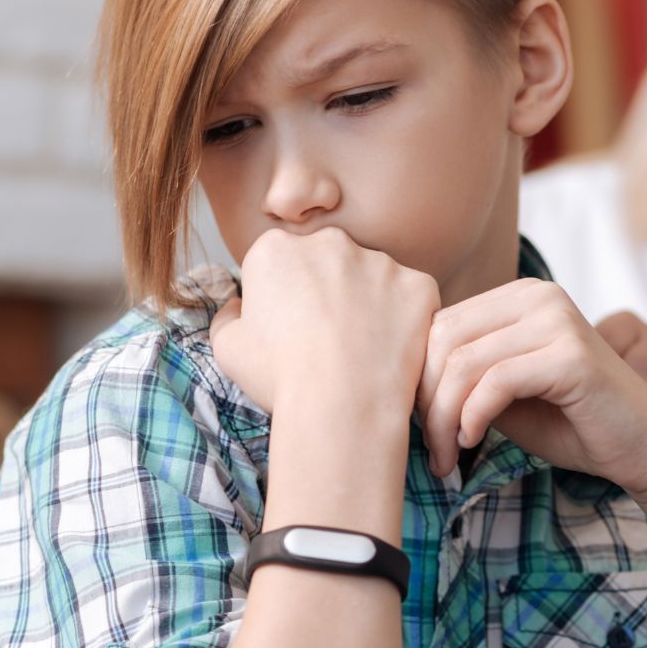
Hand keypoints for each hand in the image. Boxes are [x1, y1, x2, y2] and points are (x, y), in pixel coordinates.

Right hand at [210, 227, 438, 421]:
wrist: (341, 405)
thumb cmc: (279, 378)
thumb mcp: (228, 349)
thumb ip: (228, 315)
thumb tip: (238, 305)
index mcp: (276, 249)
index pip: (280, 263)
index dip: (283, 298)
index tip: (288, 330)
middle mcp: (330, 242)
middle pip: (328, 262)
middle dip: (327, 291)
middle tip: (327, 339)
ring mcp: (380, 261)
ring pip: (373, 277)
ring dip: (368, 302)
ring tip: (360, 350)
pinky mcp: (418, 284)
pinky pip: (412, 297)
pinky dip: (406, 319)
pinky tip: (390, 350)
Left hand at [416, 279, 646, 500]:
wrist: (643, 449)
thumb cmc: (573, 424)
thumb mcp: (504, 394)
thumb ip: (463, 376)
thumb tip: (398, 380)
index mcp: (521, 296)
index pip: (440, 323)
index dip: (417, 377)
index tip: (418, 426)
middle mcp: (538, 295)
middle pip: (444, 338)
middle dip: (425, 400)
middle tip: (429, 449)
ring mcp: (557, 319)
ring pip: (464, 362)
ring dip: (443, 418)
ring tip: (445, 456)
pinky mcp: (570, 354)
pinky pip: (495, 381)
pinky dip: (472, 417)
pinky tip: (471, 443)